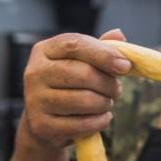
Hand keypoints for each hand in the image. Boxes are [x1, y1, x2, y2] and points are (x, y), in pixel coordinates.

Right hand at [22, 29, 131, 147]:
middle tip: (116, 90)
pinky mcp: (41, 125)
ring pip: (86, 100)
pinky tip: (102, 117)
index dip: (104, 54)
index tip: (126, 66)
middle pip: (84, 74)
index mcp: (44, 50)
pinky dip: (100, 121)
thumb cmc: (69, 85)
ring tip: (106, 103)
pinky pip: (83, 124)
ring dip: (105, 103)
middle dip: (109, 84)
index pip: (75, 44)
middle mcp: (34, 72)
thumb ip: (100, 48)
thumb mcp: (81, 62)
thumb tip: (118, 35)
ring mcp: (34, 100)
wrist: (45, 121)